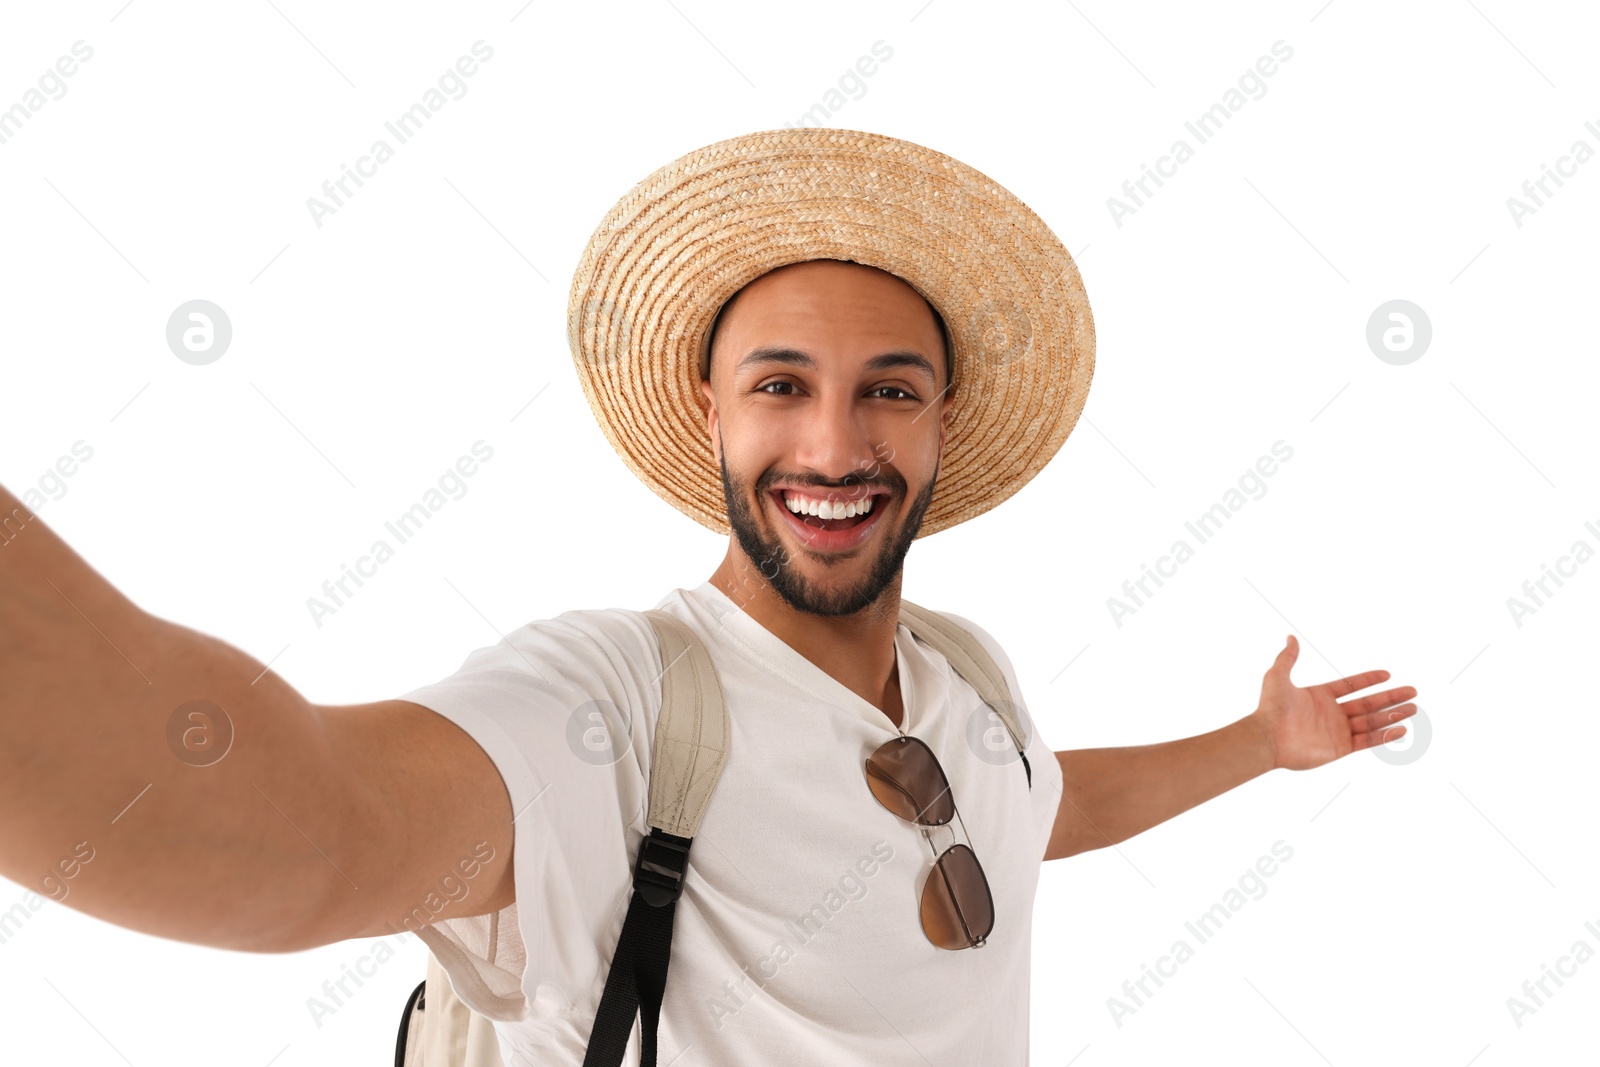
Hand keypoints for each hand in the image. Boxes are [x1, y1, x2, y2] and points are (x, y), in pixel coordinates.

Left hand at [1249, 635, 1417, 771]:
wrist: (1267, 737)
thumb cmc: (1270, 707)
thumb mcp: (1277, 676)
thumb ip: (1288, 657)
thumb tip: (1290, 637)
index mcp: (1319, 696)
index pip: (1350, 686)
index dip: (1368, 680)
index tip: (1387, 674)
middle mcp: (1331, 713)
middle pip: (1367, 703)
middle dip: (1391, 698)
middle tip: (1413, 692)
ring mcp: (1336, 731)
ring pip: (1371, 721)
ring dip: (1393, 715)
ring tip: (1414, 708)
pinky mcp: (1339, 748)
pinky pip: (1367, 740)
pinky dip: (1384, 735)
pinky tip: (1401, 728)